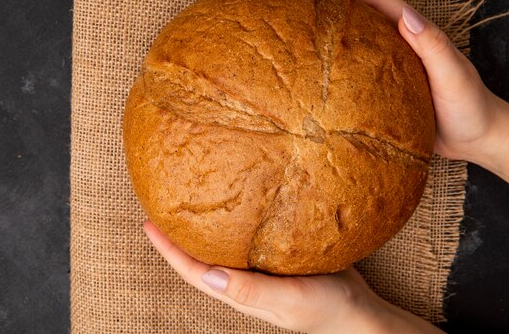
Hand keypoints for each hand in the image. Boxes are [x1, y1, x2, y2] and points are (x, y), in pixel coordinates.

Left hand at [144, 221, 443, 333]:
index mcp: (240, 292)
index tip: (148, 224)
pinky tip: (242, 201)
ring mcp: (261, 270)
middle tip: (164, 204)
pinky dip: (237, 221)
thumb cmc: (327, 310)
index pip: (194, 271)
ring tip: (193, 197)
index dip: (169, 250)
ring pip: (223, 246)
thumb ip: (252, 289)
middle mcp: (245, 280)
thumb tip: (210, 275)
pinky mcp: (279, 256)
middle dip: (180, 235)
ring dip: (205, 226)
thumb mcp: (289, 300)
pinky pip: (249, 238)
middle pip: (202, 257)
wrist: (360, 312)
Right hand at [310, 0, 499, 162]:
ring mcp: (393, 70)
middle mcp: (402, 48)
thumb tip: (406, 16)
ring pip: (359, 46)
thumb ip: (433, 46)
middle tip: (304, 2)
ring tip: (305, 32)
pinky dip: (340, 70)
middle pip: (364, 18)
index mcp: (416, 36)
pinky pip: (359, 76)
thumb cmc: (471, 106)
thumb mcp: (455, 75)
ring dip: (335, 35)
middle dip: (336, 5)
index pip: (379, 4)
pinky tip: (320, 78)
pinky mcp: (388, 93)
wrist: (478, 140)